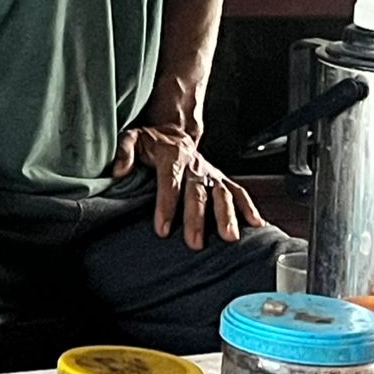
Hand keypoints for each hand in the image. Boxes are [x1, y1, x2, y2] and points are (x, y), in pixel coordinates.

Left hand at [113, 127, 265, 249]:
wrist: (175, 131)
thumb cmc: (152, 141)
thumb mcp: (133, 138)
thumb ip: (124, 151)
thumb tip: (117, 170)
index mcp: (171, 156)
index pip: (169, 181)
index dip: (166, 205)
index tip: (163, 229)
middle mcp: (194, 165)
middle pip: (197, 191)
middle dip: (197, 217)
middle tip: (195, 242)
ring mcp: (210, 172)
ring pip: (221, 192)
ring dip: (226, 215)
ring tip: (229, 237)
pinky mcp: (221, 178)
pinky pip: (238, 191)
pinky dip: (249, 207)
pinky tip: (255, 224)